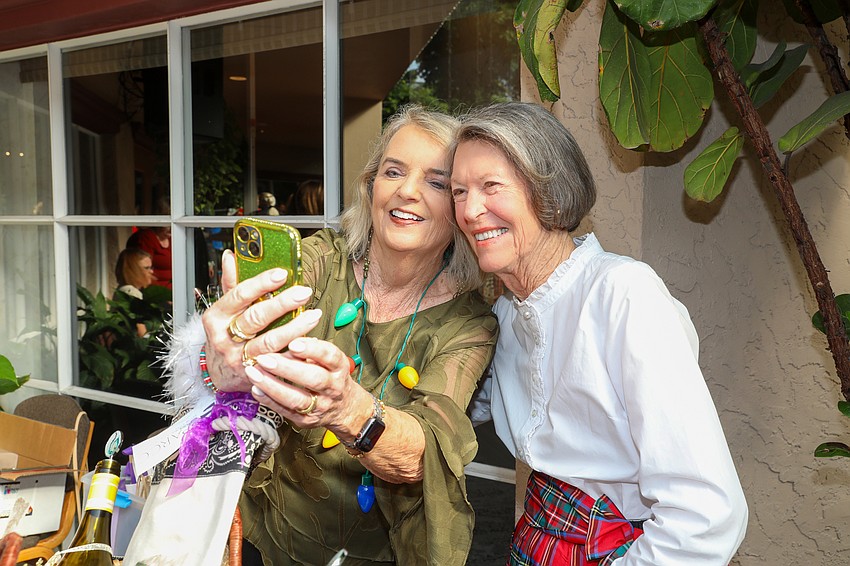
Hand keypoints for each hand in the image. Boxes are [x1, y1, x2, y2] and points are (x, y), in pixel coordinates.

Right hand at [200, 249, 320, 391]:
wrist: (219, 373)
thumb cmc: (224, 334)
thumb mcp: (223, 309)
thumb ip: (231, 283)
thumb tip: (231, 256)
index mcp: (216, 317)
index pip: (239, 295)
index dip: (261, 284)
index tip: (282, 274)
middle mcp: (226, 338)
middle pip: (256, 319)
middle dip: (282, 304)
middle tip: (304, 292)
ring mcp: (240, 358)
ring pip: (270, 342)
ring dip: (295, 328)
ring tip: (314, 315)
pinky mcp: (256, 374)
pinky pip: (280, 362)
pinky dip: (296, 352)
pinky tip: (311, 341)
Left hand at [244, 336, 373, 434]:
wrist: (344, 408)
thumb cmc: (332, 377)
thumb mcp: (330, 360)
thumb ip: (312, 349)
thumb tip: (290, 332)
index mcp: (339, 368)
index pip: (330, 356)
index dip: (312, 349)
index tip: (293, 343)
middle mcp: (332, 387)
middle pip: (313, 379)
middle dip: (287, 368)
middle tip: (265, 358)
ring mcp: (320, 405)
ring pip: (296, 398)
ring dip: (272, 385)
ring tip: (254, 372)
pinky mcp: (306, 419)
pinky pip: (285, 411)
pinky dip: (269, 400)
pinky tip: (256, 389)